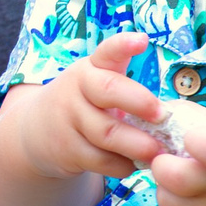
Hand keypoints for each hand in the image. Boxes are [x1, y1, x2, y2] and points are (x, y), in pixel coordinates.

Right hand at [18, 34, 177, 181]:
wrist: (35, 131)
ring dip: (137, 144)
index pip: (106, 52)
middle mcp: (77, 88)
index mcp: (91, 69)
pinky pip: (100, 160)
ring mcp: (69, 119)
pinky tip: (132, 164)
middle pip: (107, 90)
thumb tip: (171, 115)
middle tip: (162, 116)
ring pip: (106, 132)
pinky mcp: (66, 149)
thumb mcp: (95, 85)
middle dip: (139, 101)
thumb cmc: (84, 105)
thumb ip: (126, 89)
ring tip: (157, 152)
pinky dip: (121, 165)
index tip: (141, 41)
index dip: (123, 45)